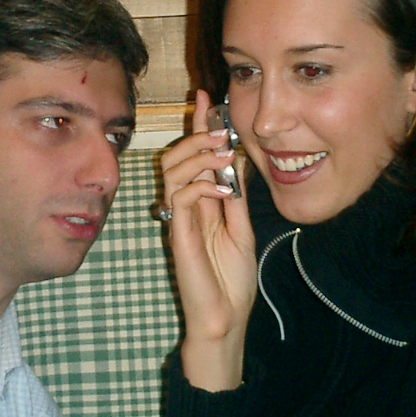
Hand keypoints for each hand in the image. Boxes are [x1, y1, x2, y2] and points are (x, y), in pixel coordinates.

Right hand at [160, 89, 256, 390]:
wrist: (225, 319)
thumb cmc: (231, 281)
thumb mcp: (242, 229)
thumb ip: (235, 197)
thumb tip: (236, 161)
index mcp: (200, 203)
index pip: (194, 156)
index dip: (198, 126)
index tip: (207, 97)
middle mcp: (185, 208)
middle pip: (174, 157)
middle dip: (196, 135)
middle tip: (220, 128)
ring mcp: (180, 221)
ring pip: (173, 172)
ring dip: (198, 156)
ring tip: (222, 152)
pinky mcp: (179, 236)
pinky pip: (180, 198)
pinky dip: (202, 186)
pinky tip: (224, 191)